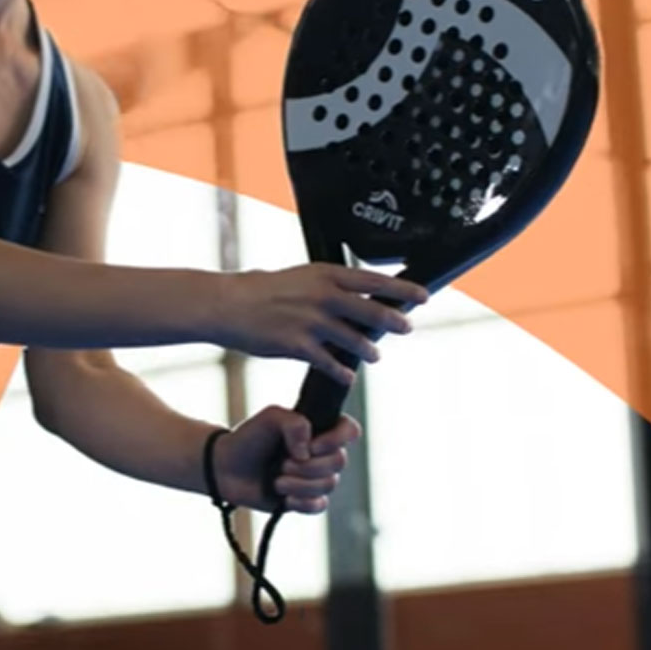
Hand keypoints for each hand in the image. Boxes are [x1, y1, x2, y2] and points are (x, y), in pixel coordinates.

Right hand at [210, 265, 425, 384]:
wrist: (227, 304)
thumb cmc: (262, 290)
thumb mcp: (301, 277)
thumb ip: (329, 286)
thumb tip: (357, 293)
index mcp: (325, 274)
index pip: (374, 280)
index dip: (402, 289)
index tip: (423, 296)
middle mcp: (322, 295)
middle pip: (371, 310)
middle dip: (395, 321)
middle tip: (408, 327)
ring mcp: (311, 321)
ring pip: (354, 340)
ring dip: (369, 350)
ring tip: (376, 355)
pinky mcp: (297, 345)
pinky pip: (329, 362)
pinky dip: (342, 370)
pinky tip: (349, 375)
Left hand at [212, 406, 359, 512]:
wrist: (227, 468)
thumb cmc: (249, 438)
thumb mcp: (271, 418)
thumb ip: (294, 423)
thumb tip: (308, 451)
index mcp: (319, 429)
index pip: (349, 430)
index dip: (337, 439)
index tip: (312, 445)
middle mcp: (322, 453)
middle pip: (340, 462)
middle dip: (308, 466)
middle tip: (282, 462)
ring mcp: (315, 478)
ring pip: (329, 485)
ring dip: (298, 483)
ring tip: (276, 479)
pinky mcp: (306, 500)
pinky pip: (319, 505)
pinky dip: (301, 502)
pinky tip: (284, 497)